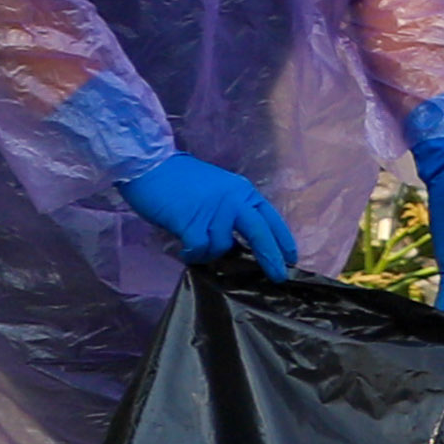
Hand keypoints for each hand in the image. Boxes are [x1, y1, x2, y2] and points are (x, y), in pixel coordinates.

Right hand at [120, 153, 293, 274]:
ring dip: (210, 253)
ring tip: (195, 246)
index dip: (282, 239)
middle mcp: (233, 200)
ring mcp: (214, 210)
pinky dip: (193, 254)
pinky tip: (185, 250)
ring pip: (222, 246)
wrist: (152, 166)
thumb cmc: (182, 180)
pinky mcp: (192, 222)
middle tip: (278, 277)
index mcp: (242, 191)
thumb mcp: (217, 190)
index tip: (290, 258)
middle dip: (270, 257)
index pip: (270, 217)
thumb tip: (236, 242)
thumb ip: (230, 211)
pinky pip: (200, 249)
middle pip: (259, 233)